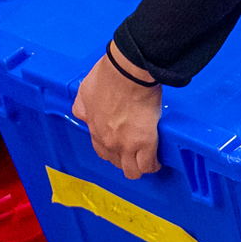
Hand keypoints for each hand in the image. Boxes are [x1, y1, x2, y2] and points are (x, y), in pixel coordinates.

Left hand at [73, 47, 162, 178]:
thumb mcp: (85, 90)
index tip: (121, 144)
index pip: (101, 149)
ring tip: (147, 159)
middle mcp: (106, 141)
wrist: (127, 71)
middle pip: (115, 162)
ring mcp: (125, 144)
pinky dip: (152, 165)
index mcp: (94, 127)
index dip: (112, 148)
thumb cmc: (109, 74)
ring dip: (138, 166)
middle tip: (135, 150)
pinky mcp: (144, 143)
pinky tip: (157, 161)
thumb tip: (86, 111)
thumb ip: (83, 105)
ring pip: (131, 170)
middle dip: (124, 158)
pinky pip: (147, 165)